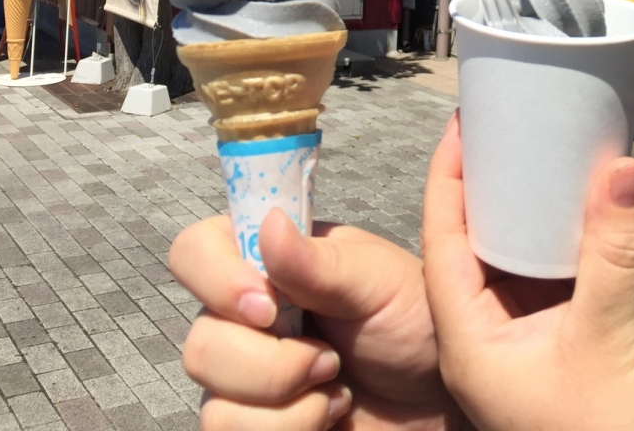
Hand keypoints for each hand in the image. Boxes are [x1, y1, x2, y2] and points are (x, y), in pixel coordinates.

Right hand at [170, 211, 467, 429]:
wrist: (439, 393)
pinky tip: (327, 413)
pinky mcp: (256, 423)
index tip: (269, 306)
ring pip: (213, 403)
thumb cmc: (415, 319)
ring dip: (285, 404)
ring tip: (335, 384)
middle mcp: (245, 316)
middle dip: (271, 364)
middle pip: (199, 343)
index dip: (216, 280)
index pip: (194, 251)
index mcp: (267, 260)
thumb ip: (319, 262)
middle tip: (329, 356)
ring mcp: (246, 375)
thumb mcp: (377, 280)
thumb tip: (268, 223)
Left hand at [421, 114, 633, 430]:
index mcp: (470, 343)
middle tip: (503, 125)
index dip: (448, 178)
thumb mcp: (612, 336)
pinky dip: (564, 235)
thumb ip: (614, 250)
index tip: (462, 124)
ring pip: (512, 258)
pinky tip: (584, 202)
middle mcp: (487, 340)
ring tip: (540, 149)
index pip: (441, 241)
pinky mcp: (563, 344)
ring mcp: (525, 343)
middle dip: (483, 183)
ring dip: (525, 207)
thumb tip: (619, 166)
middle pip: (470, 243)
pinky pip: (550, 275)